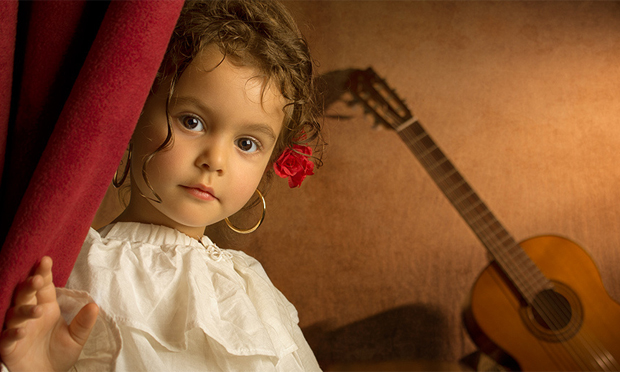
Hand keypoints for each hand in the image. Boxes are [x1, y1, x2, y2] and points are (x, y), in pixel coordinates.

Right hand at [0, 256, 98, 371]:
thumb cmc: (59, 354)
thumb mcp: (76, 338)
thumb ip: (84, 323)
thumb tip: (94, 306)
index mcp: (46, 307)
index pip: (44, 287)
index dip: (43, 273)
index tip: (45, 260)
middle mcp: (30, 315)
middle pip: (26, 296)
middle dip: (30, 285)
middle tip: (37, 278)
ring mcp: (18, 330)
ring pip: (15, 314)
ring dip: (25, 310)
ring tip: (38, 311)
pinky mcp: (9, 347)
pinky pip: (6, 337)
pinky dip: (13, 333)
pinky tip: (21, 331)